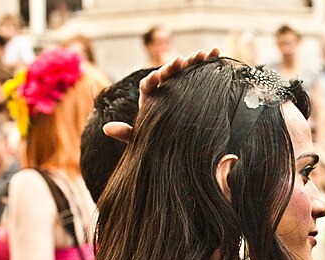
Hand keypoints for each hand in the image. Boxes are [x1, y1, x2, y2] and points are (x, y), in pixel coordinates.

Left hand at [103, 48, 220, 142]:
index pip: (147, 86)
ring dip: (194, 59)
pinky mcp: (191, 85)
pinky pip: (198, 71)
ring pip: (183, 68)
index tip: (156, 77)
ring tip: (204, 53)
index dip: (151, 81)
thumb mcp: (141, 139)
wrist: (174, 142)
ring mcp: (178, 85)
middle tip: (181, 60)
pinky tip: (216, 52)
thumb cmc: (156, 140)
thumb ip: (126, 134)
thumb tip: (107, 129)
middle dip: (173, 66)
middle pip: (166, 73)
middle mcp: (163, 88)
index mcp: (149, 99)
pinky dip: (207, 61)